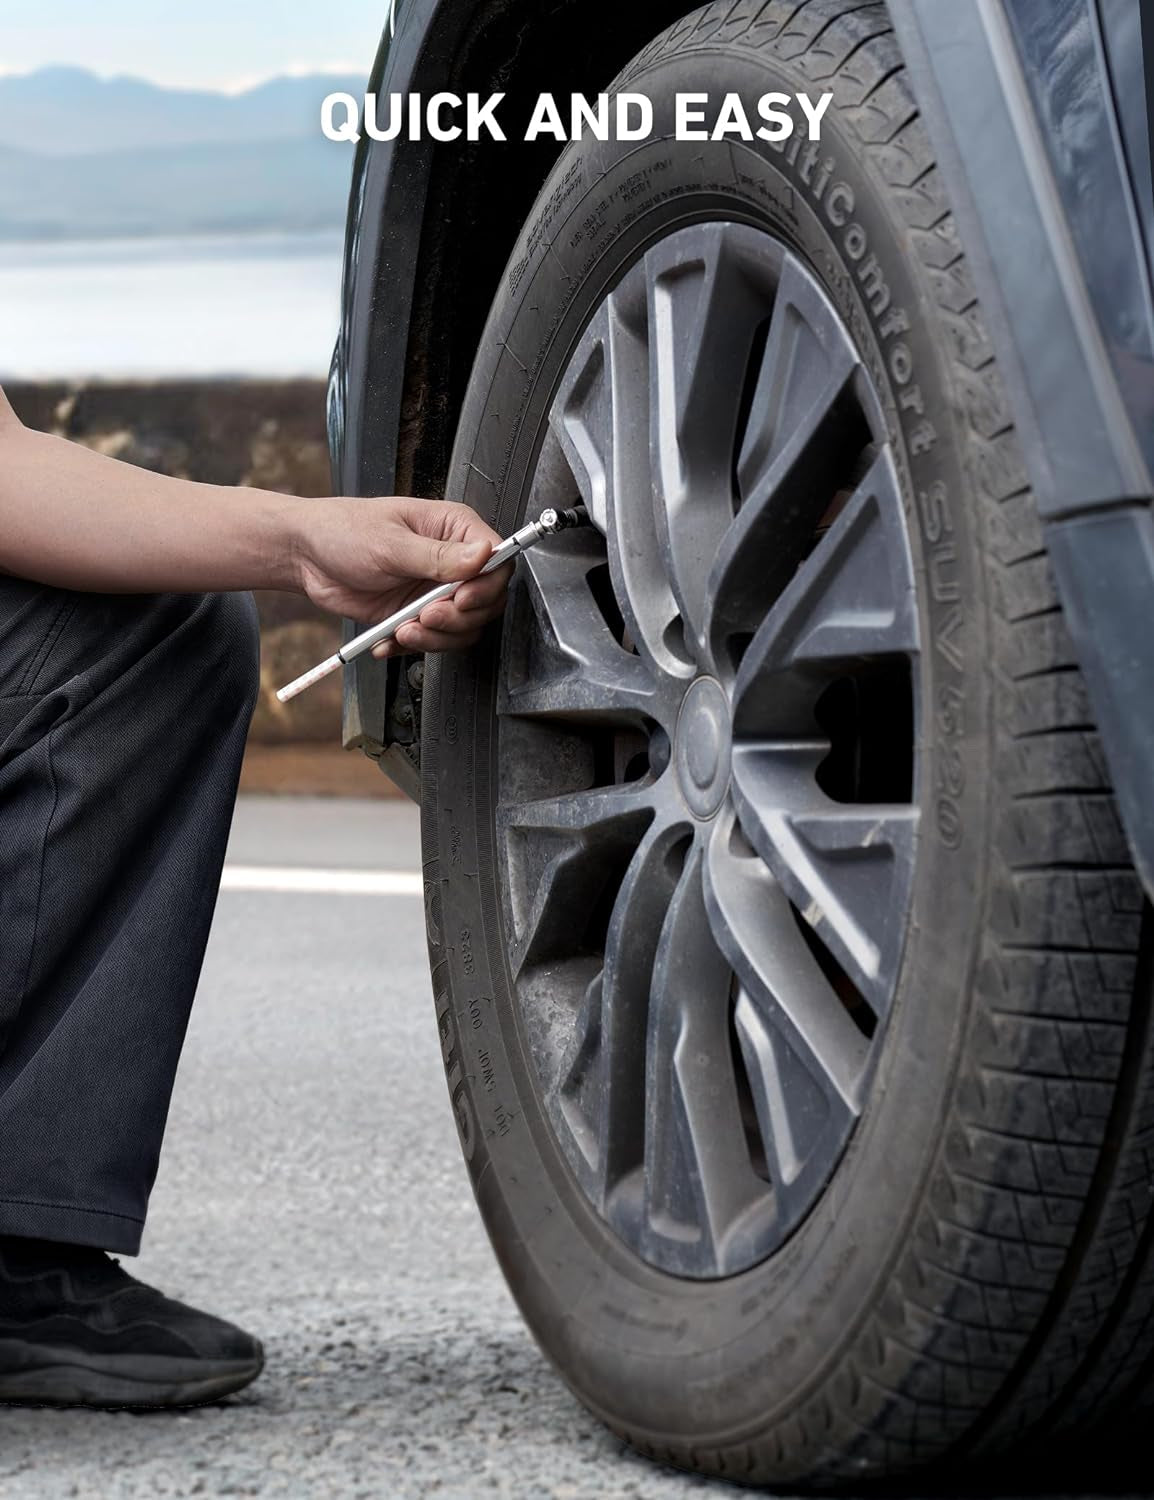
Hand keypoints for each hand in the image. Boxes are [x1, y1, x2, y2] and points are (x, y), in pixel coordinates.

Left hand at [291, 496, 510, 656]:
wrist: (307, 558)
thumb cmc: (344, 531)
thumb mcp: (391, 544)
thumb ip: (438, 556)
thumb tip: (483, 553)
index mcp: (453, 529)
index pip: (498, 560)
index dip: (486, 586)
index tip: (461, 599)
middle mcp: (451, 561)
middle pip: (486, 602)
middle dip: (457, 618)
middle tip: (425, 615)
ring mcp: (435, 591)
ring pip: (463, 628)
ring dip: (435, 637)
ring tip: (402, 629)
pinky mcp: (417, 615)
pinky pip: (433, 641)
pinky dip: (412, 646)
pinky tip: (388, 637)